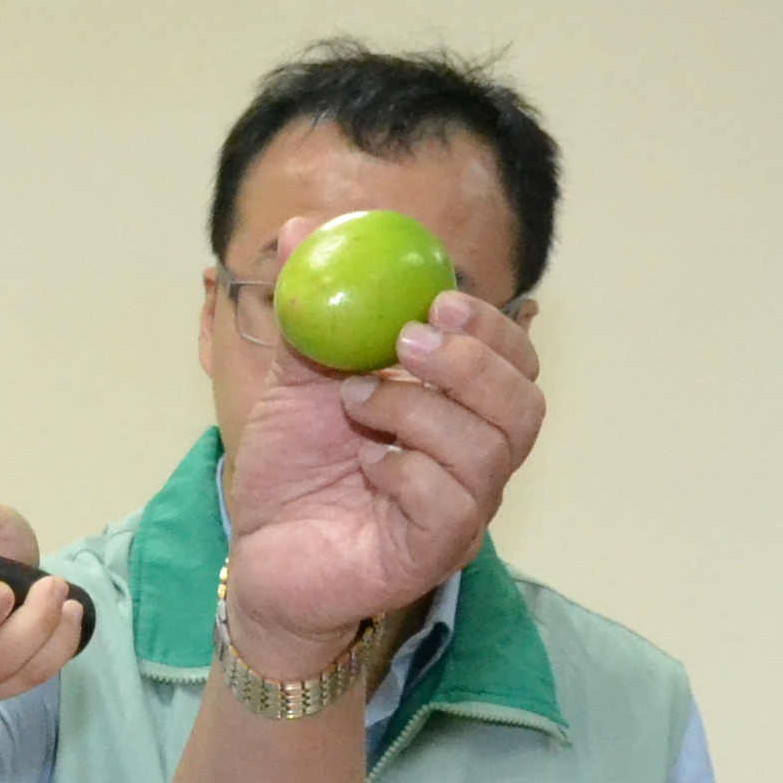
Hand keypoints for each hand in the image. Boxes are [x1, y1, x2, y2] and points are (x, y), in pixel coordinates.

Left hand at [217, 225, 545, 665]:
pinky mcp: (430, 554)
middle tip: (407, 340)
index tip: (440, 296)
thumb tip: (299, 228)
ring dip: (419, 410)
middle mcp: (475, 463)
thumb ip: (308, 309)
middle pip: (525, 407)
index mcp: (459, 414)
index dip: (492, 327)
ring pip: (488, 451)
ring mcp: (460, 513)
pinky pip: (450, 505)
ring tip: (356, 400)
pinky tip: (366, 464)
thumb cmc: (293, 470)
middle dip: (471, 362)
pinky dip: (406, 470)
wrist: (257, 554)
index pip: (515, 365)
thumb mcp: (295, 378)